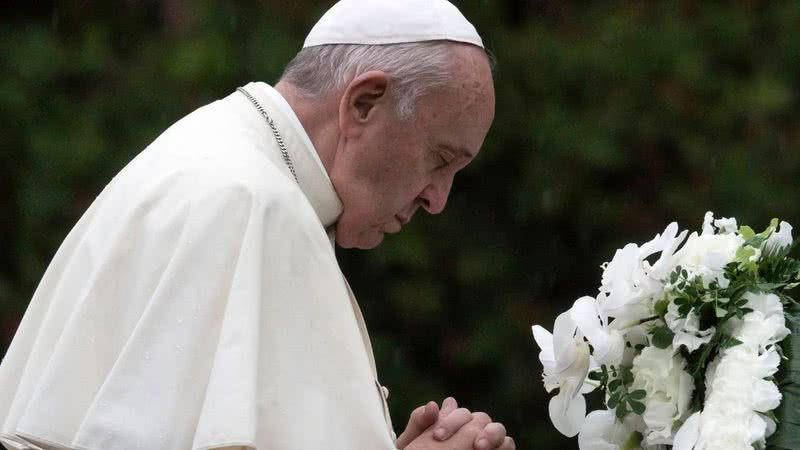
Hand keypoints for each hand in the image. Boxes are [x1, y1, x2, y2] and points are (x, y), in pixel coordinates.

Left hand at [396, 397, 514, 449]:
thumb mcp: (410, 444)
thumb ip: (419, 424)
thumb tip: (434, 405)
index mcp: (452, 422)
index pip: (459, 413)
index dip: (451, 421)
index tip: (438, 437)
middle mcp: (471, 430)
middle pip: (481, 418)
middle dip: (474, 427)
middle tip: (466, 443)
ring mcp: (484, 443)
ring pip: (498, 430)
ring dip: (492, 434)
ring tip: (480, 446)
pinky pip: (507, 445)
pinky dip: (503, 446)